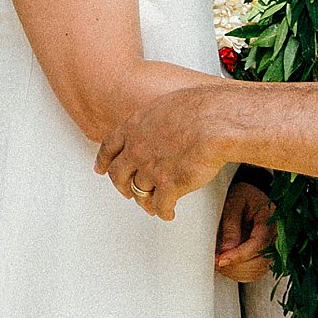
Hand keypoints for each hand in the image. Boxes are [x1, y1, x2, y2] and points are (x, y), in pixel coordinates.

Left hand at [96, 85, 230, 220]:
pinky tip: (168, 213)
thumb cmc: (201, 109)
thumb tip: (162, 123)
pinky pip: (161, 206)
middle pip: (119, 174)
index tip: (101, 168)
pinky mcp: (169, 186)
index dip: (103, 160)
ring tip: (151, 205)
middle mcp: (137, 149)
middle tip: (126, 191)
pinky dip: (164, 212)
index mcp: (134, 127)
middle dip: (122, 185)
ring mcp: (150, 169)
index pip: (110, 147)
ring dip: (145, 201)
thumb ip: (157, 119)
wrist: (216, 122)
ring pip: (139, 193)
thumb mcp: (167, 104)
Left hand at [214, 178, 275, 282]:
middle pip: (259, 261)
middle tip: (215, 260)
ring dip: (237, 271)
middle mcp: (276, 236)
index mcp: (270, 219)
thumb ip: (231, 226)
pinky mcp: (267, 255)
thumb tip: (226, 250)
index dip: (238, 255)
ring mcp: (273, 247)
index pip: (258, 244)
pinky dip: (241, 273)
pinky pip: (257, 271)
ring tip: (219, 261)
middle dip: (235, 265)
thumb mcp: (233, 203)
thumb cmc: (244, 195)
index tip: (221, 260)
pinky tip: (228, 264)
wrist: (252, 193)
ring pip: (258, 270)